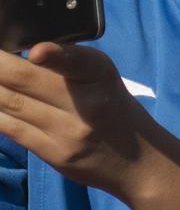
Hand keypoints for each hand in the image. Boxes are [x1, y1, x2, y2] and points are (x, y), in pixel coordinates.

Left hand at [0, 43, 179, 209]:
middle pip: (28, 79)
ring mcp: (67, 131)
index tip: (37, 51)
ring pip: (11, 103)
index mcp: (101, 74)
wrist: (136, 159)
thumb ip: (69, 62)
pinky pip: (11, 129)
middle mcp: (87, 103)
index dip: (54, 54)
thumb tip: (24, 50)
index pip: (77, 60)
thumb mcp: (103, 77)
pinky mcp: (53, 153)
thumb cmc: (113, 107)